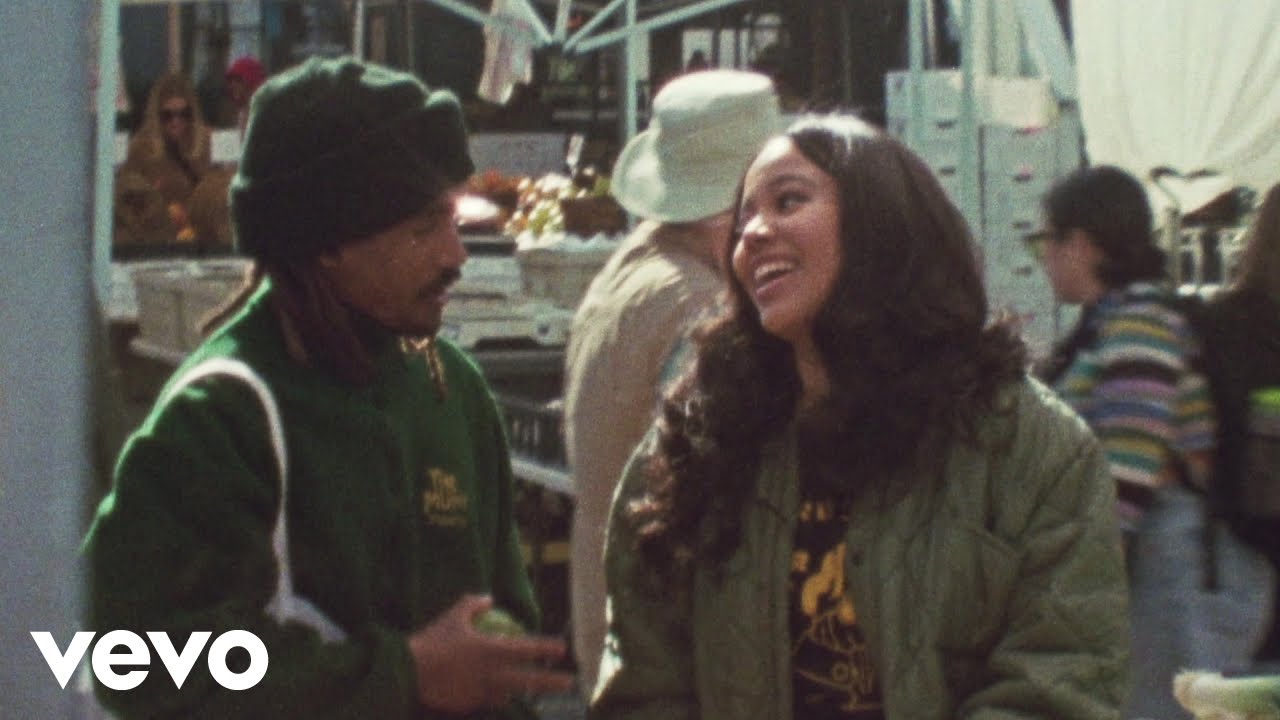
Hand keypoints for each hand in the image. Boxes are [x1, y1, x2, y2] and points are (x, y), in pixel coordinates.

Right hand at [407, 594, 574, 712]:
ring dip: (524, 692)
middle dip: (552, 682)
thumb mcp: (454, 615)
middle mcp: (492, 674)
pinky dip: (498, 698)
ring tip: (534, 691)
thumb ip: (474, 604)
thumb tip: (489, 598)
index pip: (527, 649)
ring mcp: (482, 692)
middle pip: (530, 680)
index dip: (547, 648)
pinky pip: (490, 701)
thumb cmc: (433, 640)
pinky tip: (501, 696)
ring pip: (511, 694)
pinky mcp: (470, 704)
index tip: (563, 649)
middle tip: (570, 682)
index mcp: (492, 650)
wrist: (408, 672)